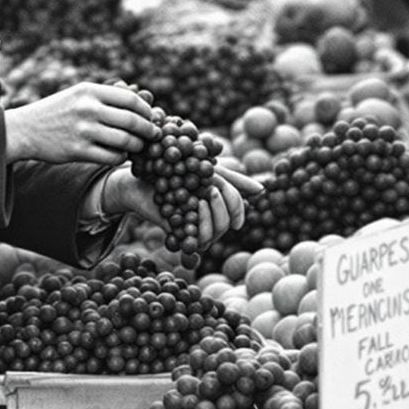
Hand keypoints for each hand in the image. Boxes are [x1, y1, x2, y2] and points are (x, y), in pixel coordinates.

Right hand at [4, 82, 157, 166]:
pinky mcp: (78, 151)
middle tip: (153, 135)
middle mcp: (88, 108)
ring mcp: (83, 130)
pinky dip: (121, 158)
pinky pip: (111, 157)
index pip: (131, 99)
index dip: (146, 110)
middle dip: (148, 130)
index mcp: (90, 91)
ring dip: (137, 146)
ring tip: (138, 146)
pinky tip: (120, 155)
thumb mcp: (79, 94)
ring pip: (125, 141)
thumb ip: (107, 96)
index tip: (151, 117)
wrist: (25, 129)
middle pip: (132, 120)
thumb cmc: (58, 111)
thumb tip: (143, 100)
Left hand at [98, 161, 263, 246]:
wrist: (145, 171)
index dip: (236, 203)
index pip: (235, 209)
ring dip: (212, 215)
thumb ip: (232, 179)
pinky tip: (190, 207)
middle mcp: (207, 220)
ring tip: (199, 198)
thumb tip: (262, 190)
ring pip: (216, 233)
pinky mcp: (179, 235)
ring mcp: (193, 229)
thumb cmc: (175, 167)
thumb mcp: (207, 168)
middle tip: (210, 189)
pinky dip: (198, 224)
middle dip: (224, 205)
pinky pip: (198, 240)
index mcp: (215, 204)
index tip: (222, 188)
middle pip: (228, 223)